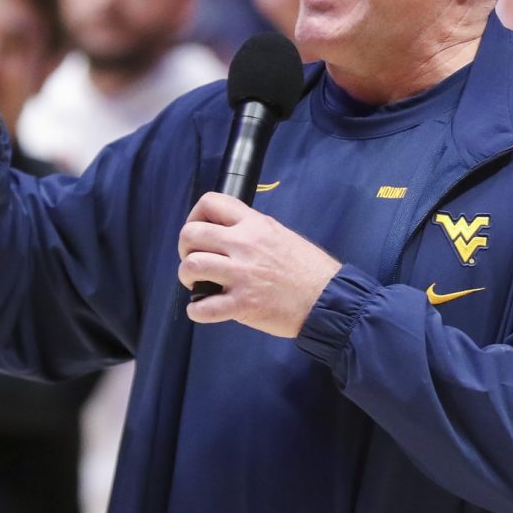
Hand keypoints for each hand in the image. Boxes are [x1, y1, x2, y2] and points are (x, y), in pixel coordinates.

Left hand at [177, 193, 340, 338]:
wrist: (328, 300)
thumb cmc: (308, 269)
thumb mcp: (281, 235)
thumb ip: (253, 231)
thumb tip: (227, 235)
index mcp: (255, 224)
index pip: (211, 202)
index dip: (195, 216)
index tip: (200, 233)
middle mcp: (245, 245)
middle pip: (191, 234)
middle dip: (185, 248)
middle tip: (194, 260)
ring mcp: (242, 275)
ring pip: (192, 266)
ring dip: (186, 276)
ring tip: (196, 284)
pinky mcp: (243, 304)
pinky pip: (203, 307)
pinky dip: (196, 310)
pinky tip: (202, 309)